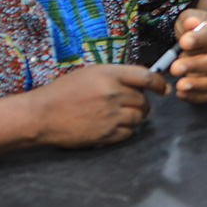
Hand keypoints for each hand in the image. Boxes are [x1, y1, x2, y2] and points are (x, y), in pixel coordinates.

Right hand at [30, 64, 166, 147]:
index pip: (146, 77)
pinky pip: (128, 133)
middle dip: (143, 103)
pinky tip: (115, 125)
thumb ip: (117, 76)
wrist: (42, 115)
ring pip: (138, 117)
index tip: (163, 88)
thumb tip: (141, 85)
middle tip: (137, 104)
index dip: (159, 83)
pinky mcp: (106, 134)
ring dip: (136, 116)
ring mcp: (110, 115)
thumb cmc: (64, 91)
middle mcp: (113, 94)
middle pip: (143, 100)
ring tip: (123, 114)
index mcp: (110, 74)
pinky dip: (126, 130)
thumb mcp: (91, 73)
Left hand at [168, 9, 206, 103]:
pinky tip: (181, 94)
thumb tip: (190, 24)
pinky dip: (196, 97)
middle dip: (195, 66)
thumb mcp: (193, 17)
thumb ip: (190, 19)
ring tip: (180, 85)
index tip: (183, 42)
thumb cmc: (199, 28)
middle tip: (175, 68)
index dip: (199, 39)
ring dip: (197, 85)